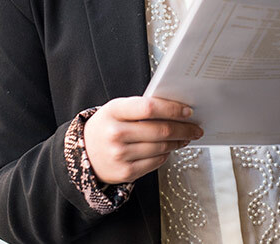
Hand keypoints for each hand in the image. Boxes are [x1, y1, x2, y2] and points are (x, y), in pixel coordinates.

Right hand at [83, 96, 202, 184]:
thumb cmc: (108, 126)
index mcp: (114, 111)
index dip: (172, 109)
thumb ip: (142, 107)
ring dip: (179, 142)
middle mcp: (115, 133)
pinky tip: (170, 148)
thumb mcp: (117, 110)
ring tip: (186, 138)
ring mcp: (119, 155)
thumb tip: (177, 110)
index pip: (149, 108)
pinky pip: (156, 162)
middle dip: (184, 129)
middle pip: (160, 130)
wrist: (83, 153)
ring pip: (161, 147)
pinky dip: (166, 154)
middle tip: (196, 128)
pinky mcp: (125, 172)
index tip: (188, 111)